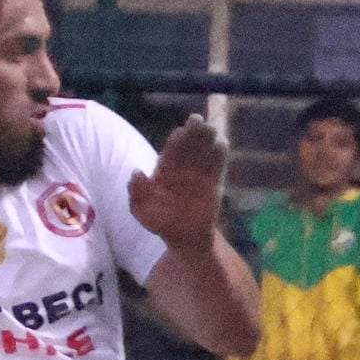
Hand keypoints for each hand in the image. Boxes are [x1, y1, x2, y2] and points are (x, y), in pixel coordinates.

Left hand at [127, 114, 228, 249]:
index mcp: (164, 171)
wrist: (183, 239)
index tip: (180, 130)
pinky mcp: (213, 185)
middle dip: (193, 134)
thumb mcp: (141, 210)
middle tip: (198, 121)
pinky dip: (219, 157)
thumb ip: (136, 192)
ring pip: (203, 154)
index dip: (175, 141)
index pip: (170, 152)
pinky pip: (217, 169)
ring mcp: (198, 176)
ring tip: (212, 128)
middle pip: (188, 148)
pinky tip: (223, 144)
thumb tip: (136, 172)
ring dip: (207, 140)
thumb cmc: (161, 223)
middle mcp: (182, 170)